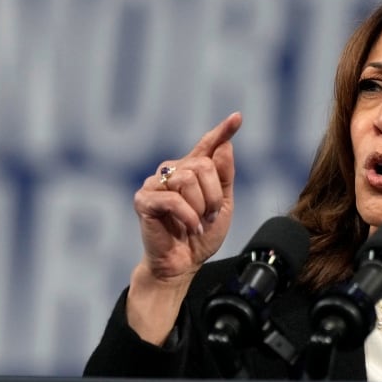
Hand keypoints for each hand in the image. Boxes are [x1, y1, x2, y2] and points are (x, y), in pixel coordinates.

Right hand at [126, 112, 241, 343]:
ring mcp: (156, 183)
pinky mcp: (144, 200)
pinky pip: (173, 199)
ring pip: (188, 179)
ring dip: (201, 206)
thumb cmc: (200, 235)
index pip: (208, 145)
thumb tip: (225, 146)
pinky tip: (189, 227)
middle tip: (209, 215)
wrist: (182, 264)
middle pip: (203, 165)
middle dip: (214, 194)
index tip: (237, 117)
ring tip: (198, 222)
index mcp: (192, 171)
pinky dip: (187, 216)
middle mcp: (172, 171)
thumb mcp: (223, 206)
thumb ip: (225, 177)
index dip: (223, 131)